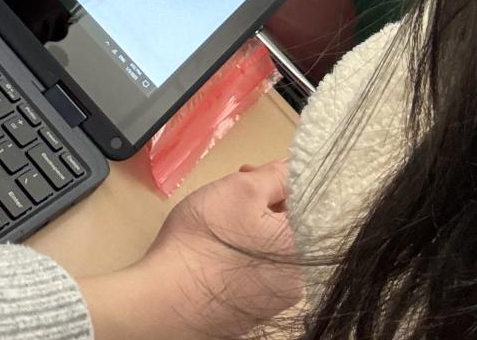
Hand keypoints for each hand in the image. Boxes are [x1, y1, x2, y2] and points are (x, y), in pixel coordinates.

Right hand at [80, 161, 299, 339]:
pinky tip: (219, 245)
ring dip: (254, 223)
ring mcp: (276, 298)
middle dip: (266, 199)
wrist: (167, 298)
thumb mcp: (241, 189)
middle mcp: (300, 279)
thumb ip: (276, 175)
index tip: (257, 172)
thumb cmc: (205, 239)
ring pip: (273, 245)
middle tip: (237, 185)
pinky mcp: (253, 309)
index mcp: (307, 248)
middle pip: (291, 224)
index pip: (309, 201)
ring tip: (222, 213)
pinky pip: (258, 269)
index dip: (282, 178)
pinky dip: (245, 251)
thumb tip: (294, 167)